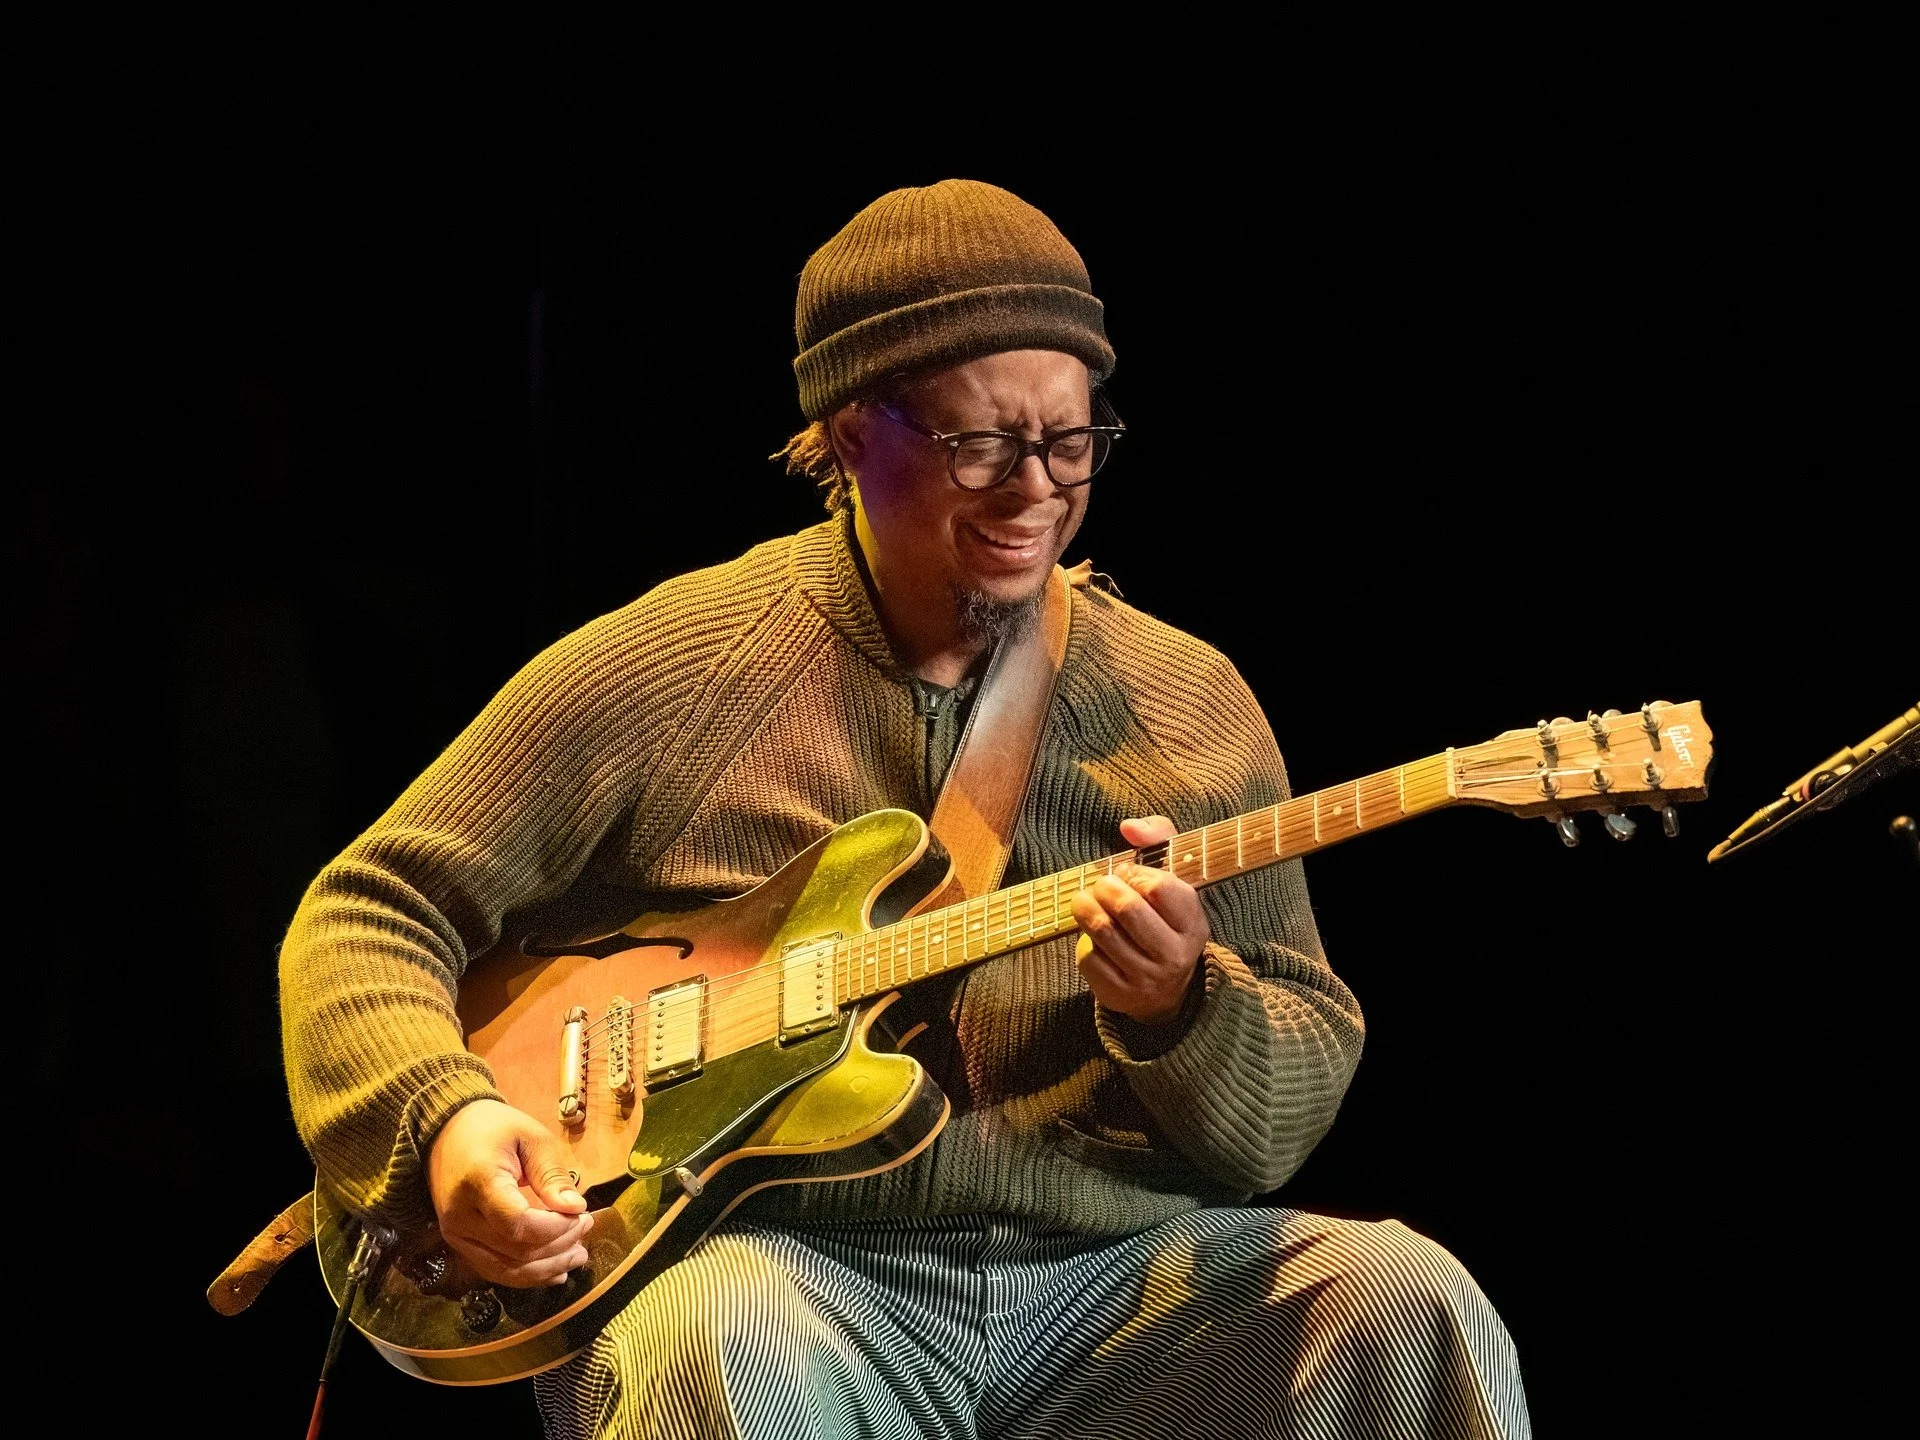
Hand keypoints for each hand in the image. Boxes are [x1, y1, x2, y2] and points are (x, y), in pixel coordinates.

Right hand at [427, 1099, 593, 1287]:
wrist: (446, 1133)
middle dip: (558, 1246)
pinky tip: (553, 1271)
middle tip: (586, 1227)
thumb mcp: (531, 1138)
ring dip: (546, 1269)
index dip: (555, 1228)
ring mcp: (455, 1234)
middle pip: (515, 1251)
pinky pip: (493, 1270)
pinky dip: (526, 1275)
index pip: (518, 1223)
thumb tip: (575, 1208)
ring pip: (505, 1270)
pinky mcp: (458, 1243)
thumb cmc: (494, 1129)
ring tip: (577, 1255)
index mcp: (479, 1182)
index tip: (581, 1215)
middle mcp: (461, 1216)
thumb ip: (552, 1175)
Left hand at [1071, 815, 1210, 1025]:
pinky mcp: (1119, 994)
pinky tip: (1090, 935)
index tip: (1128, 875)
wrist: (1165, 989)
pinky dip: (1082, 940)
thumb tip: (1128, 827)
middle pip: (1127, 908)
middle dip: (1105, 888)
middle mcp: (1175, 955)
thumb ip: (1158, 838)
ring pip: (1102, 931)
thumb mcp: (1173, 878)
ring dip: (1084, 907)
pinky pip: (1088, 958)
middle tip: (1101, 885)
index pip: (1160, 888)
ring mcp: (1147, 978)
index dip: (1136, 874)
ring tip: (1085, 900)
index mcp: (1194, 925)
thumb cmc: (1163, 918)